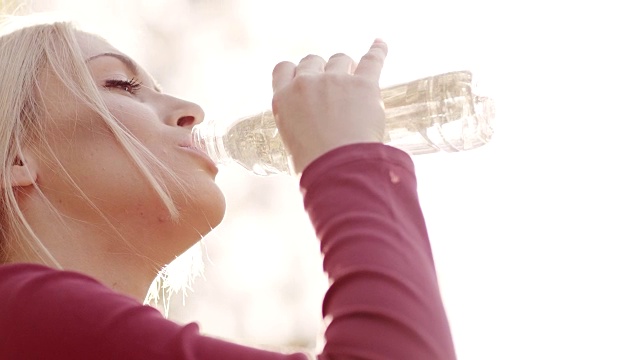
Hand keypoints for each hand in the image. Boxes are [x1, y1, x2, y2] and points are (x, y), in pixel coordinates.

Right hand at [271, 39, 387, 173]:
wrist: (338, 169)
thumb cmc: (314, 165)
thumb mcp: (292, 142)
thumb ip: (298, 123)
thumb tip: (312, 127)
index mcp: (284, 99)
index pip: (284, 68)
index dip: (296, 72)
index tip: (305, 79)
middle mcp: (306, 84)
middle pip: (312, 60)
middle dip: (321, 70)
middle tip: (331, 88)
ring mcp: (335, 81)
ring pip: (340, 59)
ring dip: (346, 68)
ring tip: (354, 84)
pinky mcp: (363, 85)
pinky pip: (372, 59)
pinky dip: (377, 51)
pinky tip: (380, 44)